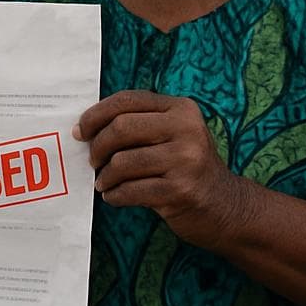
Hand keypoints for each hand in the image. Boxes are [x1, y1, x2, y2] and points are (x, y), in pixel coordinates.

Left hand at [80, 91, 246, 245]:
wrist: (224, 205)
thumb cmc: (187, 167)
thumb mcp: (174, 134)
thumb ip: (141, 123)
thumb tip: (87, 127)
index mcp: (181, 109)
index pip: (128, 100)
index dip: (97, 114)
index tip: (81, 131)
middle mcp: (186, 129)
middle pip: (121, 128)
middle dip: (98, 146)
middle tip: (93, 161)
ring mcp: (185, 160)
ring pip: (122, 162)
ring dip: (105, 176)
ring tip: (104, 182)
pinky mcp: (179, 190)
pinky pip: (130, 190)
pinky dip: (115, 195)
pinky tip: (115, 196)